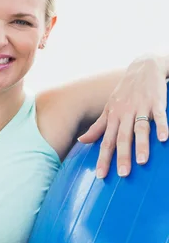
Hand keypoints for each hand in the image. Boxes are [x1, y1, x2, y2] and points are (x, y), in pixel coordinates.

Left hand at [78, 54, 167, 177]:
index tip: (101, 175)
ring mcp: (141, 107)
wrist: (142, 67)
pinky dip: (162, 126)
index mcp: (113, 117)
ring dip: (141, 144)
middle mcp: (125, 114)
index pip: (106, 141)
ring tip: (142, 161)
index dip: (103, 158)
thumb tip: (81, 141)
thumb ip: (97, 127)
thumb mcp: (109, 108)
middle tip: (123, 174)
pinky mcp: (156, 102)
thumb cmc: (124, 92)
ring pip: (140, 128)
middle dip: (122, 156)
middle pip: (122, 138)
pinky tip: (164, 138)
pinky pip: (159, 115)